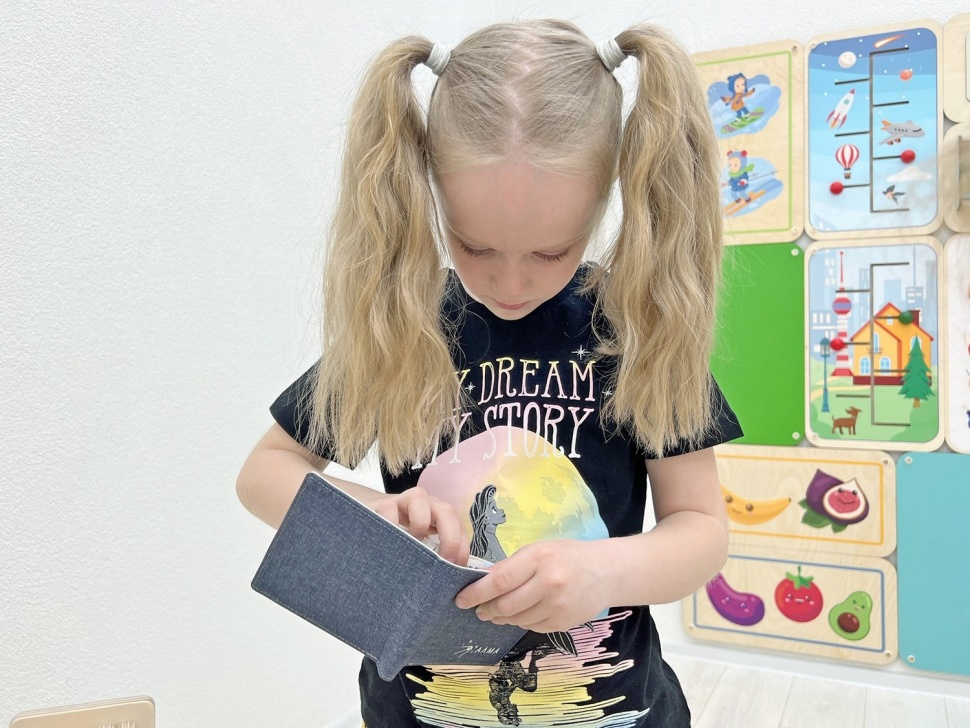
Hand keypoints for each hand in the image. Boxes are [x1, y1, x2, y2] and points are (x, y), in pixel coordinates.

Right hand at [370, 487, 469, 566]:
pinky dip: (391, 523)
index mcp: (439, 515)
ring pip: (419, 498)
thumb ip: (436, 556)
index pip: (459, 526)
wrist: (373, 522)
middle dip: (450, 537)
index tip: (455, 567)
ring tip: (412, 544)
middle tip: (444, 561)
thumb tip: (450, 581)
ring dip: (419, 523)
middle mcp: (426, 504)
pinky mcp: (382, 504)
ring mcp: (403, 500)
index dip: (462, 547)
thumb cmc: (402, 540)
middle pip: (446, 510)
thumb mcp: (422, 548)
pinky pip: (388, 508)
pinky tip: (387, 541)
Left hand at [454, 539, 607, 632]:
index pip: (499, 581)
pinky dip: (521, 622)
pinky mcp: (563, 623)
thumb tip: (481, 582)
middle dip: (486, 609)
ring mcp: (558, 606)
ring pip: (517, 619)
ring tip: (498, 611)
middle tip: (479, 609)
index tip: (460, 600)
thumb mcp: (539, 549)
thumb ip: (511, 565)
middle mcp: (549, 583)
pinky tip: (522, 613)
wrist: (605, 572)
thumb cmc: (567, 555)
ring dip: (502, 617)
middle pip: (505, 605)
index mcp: (539, 558)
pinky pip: (532, 627)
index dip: (476, 593)